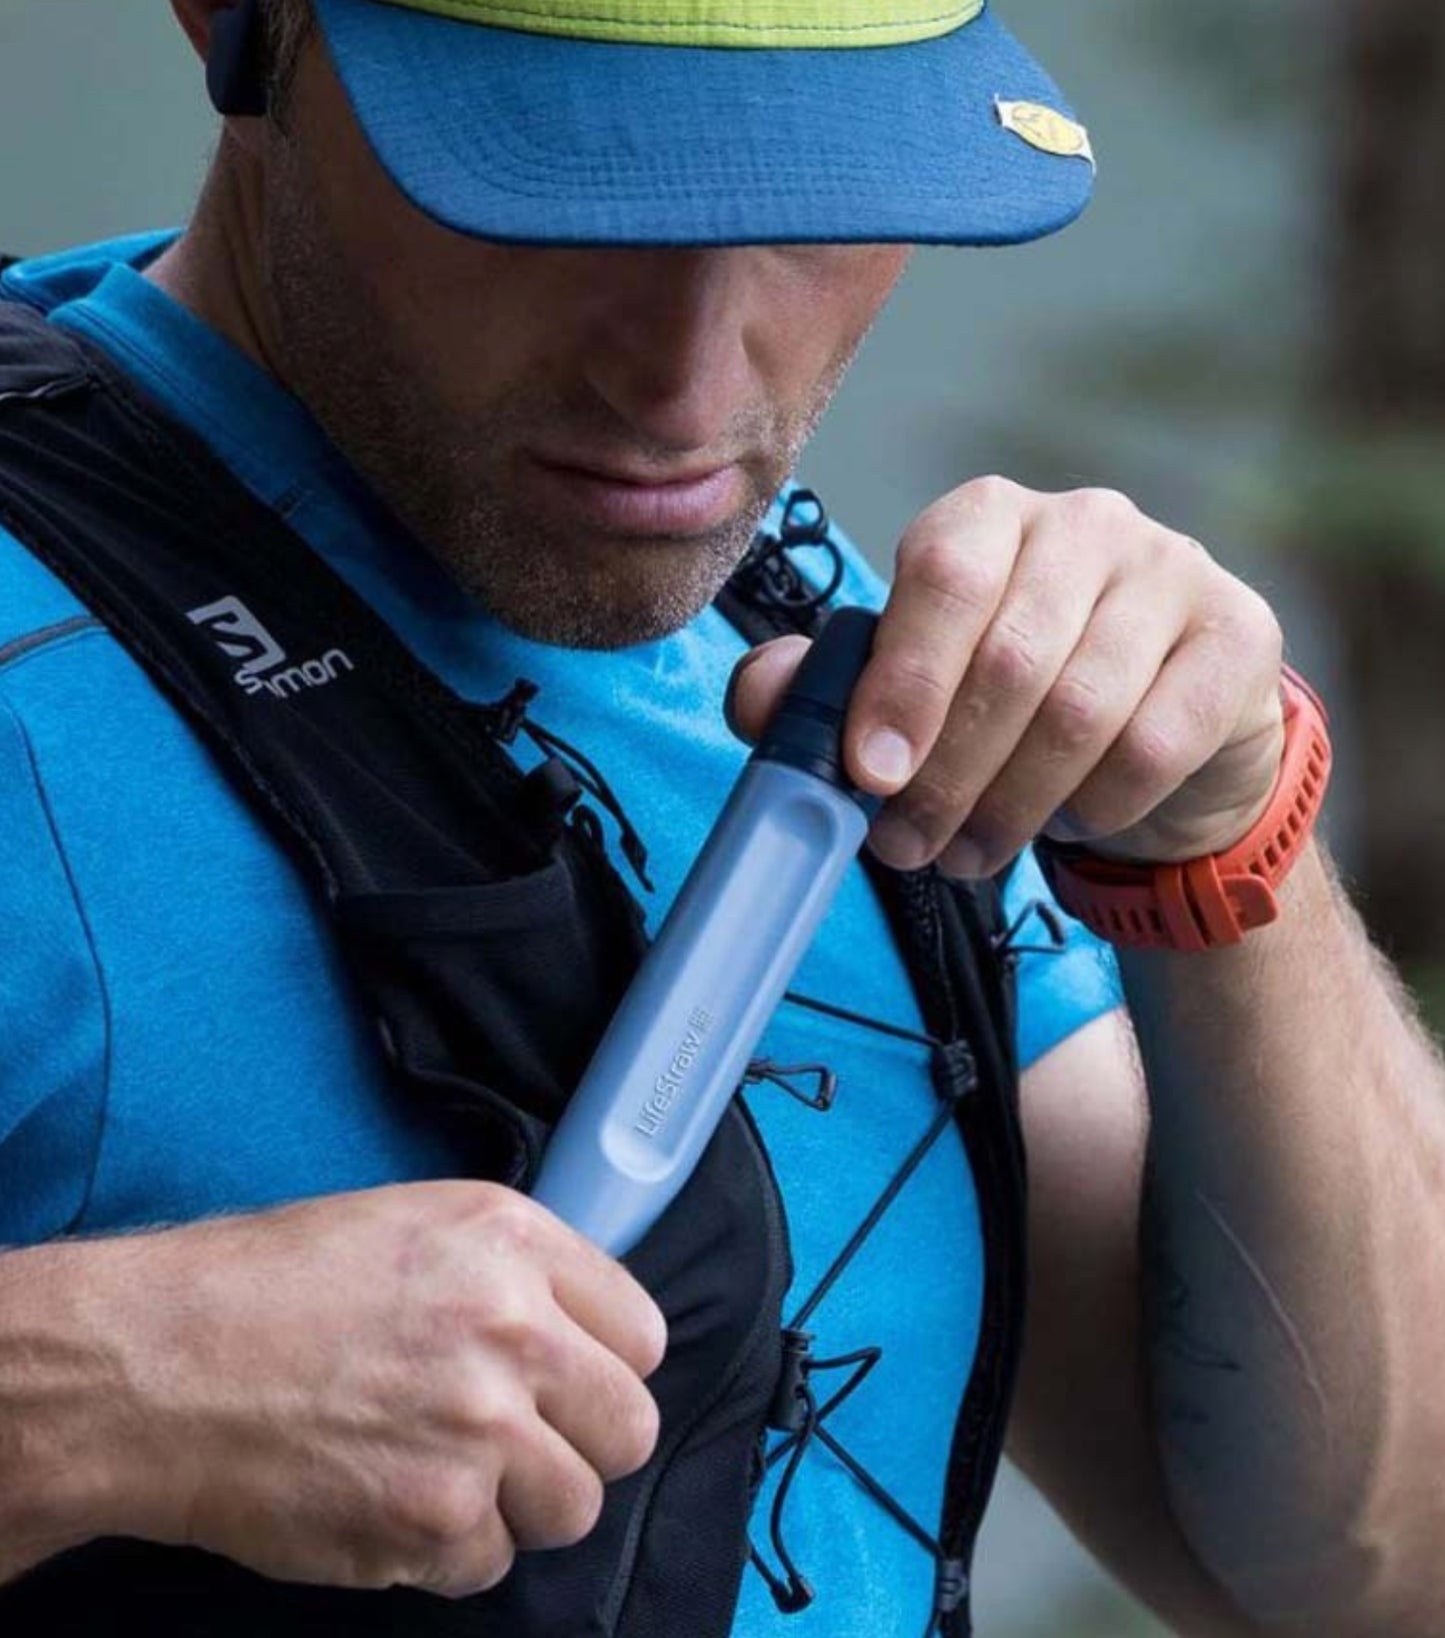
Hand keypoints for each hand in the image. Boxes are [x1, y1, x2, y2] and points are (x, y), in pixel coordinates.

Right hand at [59, 1183, 665, 1597]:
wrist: (158, 1364)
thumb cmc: (269, 1286)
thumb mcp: (412, 1225)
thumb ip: (511, 1273)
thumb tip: (576, 1331)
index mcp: (512, 1242)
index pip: (641, 1333)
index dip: (605, 1367)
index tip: (572, 1383)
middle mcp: (513, 1331)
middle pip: (630, 1429)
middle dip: (583, 1444)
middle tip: (522, 1443)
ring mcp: (479, 1433)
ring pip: (574, 1508)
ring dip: (520, 1505)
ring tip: (446, 1473)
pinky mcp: (432, 1522)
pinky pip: (490, 1564)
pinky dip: (447, 1551)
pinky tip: (389, 1502)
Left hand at [729, 478, 1285, 876]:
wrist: (1162, 731)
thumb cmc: (1012, 700)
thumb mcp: (912, 686)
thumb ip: (828, 686)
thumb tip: (762, 697)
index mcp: (986, 518)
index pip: (944, 580)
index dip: (902, 684)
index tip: (869, 777)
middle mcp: (1084, 523)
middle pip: (1011, 657)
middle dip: (946, 774)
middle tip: (908, 845)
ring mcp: (1172, 571)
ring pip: (1082, 710)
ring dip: (1011, 805)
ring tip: (967, 854)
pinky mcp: (1239, 634)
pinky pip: (1157, 743)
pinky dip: (1096, 804)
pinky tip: (1066, 824)